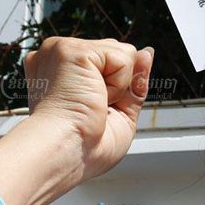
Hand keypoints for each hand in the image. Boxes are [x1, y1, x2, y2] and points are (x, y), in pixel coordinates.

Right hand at [24, 37, 151, 180]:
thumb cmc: (83, 145)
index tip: (93, 111)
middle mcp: (58, 55)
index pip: (109, 61)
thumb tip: (147, 53)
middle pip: (118, 52)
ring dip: (118, 87)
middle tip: (92, 110)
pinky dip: (118, 85)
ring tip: (90, 104)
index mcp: (62, 69)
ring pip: (125, 53)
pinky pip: (124, 58)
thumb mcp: (121, 111)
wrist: (64, 154)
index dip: (116, 88)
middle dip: (119, 86)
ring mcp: (63, 49)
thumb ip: (134, 80)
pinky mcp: (72, 50)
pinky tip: (93, 98)